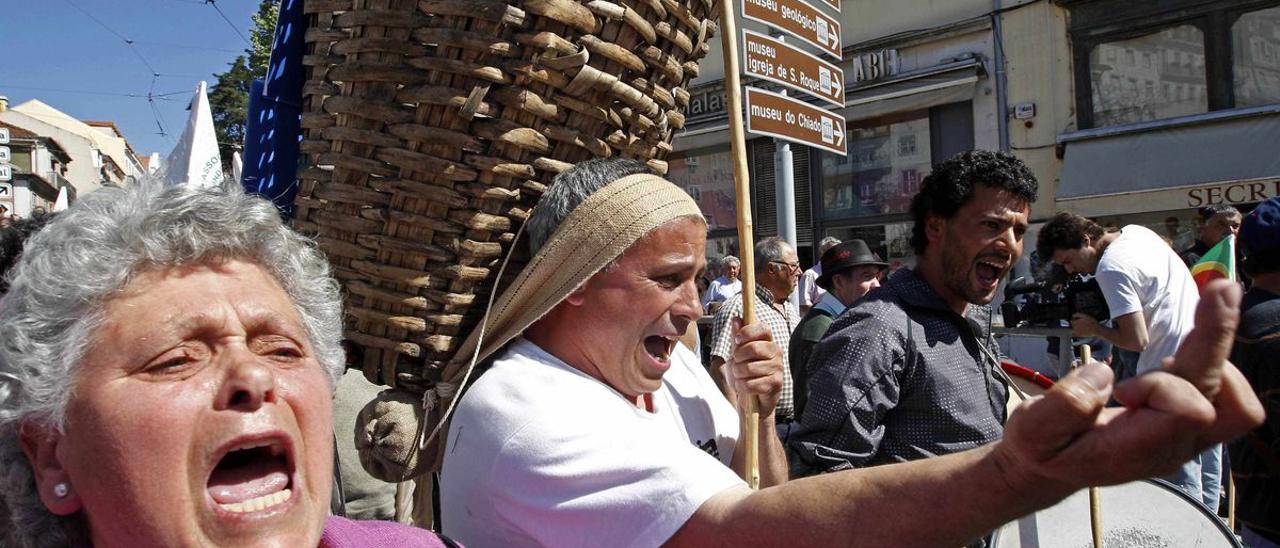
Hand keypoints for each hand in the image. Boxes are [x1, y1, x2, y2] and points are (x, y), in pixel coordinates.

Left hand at [728, 318, 783, 417]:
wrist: (751, 399)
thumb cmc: (745, 374)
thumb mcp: (737, 354)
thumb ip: (737, 337)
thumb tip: (736, 318)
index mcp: (768, 341)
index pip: (763, 328)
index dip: (748, 332)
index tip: (737, 340)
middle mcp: (776, 352)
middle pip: (754, 348)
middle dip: (738, 357)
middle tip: (735, 363)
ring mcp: (778, 368)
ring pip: (750, 367)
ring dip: (738, 374)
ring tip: (739, 377)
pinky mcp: (776, 384)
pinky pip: (752, 383)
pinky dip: (742, 386)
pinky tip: (744, 387)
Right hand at [993, 280, 1263, 501]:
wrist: (1052, 466)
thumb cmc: (1043, 447)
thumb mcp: (1032, 432)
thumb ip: (1064, 406)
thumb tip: (1104, 372)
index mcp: (1140, 449)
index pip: (1189, 410)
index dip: (1162, 386)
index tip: (1121, 389)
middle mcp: (1175, 445)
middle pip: (1229, 399)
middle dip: (1218, 340)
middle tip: (1221, 289)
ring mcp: (1186, 435)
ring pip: (1236, 397)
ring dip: (1214, 353)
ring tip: (1201, 315)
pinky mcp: (1186, 419)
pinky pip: (1225, 391)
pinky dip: (1209, 359)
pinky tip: (1183, 343)